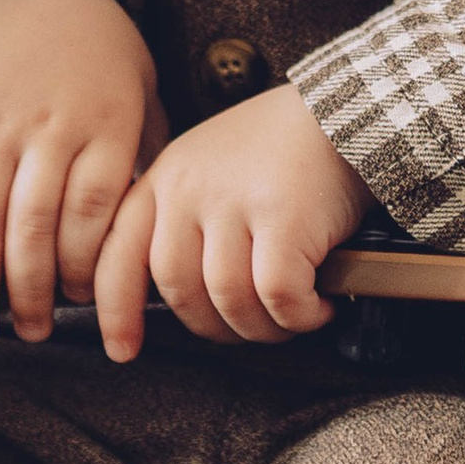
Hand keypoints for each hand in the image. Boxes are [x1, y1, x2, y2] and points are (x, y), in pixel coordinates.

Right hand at [0, 0, 164, 345]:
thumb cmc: (90, 40)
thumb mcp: (137, 80)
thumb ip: (144, 147)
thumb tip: (154, 222)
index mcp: (101, 123)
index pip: (92, 211)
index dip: (84, 266)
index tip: (84, 302)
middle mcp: (43, 130)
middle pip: (33, 226)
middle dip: (31, 291)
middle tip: (32, 335)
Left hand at [92, 85, 368, 361]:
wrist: (350, 113)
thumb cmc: (283, 150)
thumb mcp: (211, 168)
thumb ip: (183, 219)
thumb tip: (174, 297)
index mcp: (166, 179)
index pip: (119, 254)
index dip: (115, 311)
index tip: (123, 350)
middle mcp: (190, 188)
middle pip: (179, 290)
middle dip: (215, 328)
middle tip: (250, 329)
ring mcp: (235, 202)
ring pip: (229, 300)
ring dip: (263, 328)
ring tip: (290, 319)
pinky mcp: (284, 218)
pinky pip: (278, 296)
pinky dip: (299, 316)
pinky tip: (317, 308)